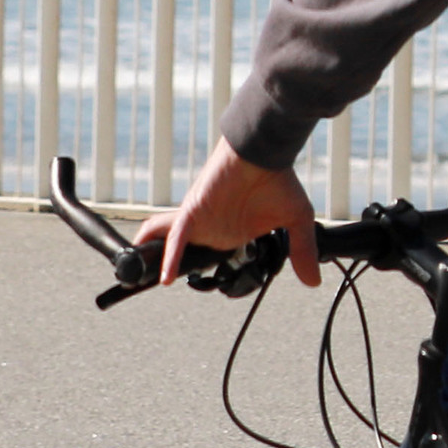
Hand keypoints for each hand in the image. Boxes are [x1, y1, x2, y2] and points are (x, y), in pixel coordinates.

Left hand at [137, 138, 321, 286]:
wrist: (263, 153)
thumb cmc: (278, 180)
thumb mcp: (296, 221)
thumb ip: (301, 251)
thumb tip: (313, 282)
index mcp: (232, 234)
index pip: (213, 260)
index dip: (207, 275)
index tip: (214, 294)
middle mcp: (211, 230)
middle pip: (183, 255)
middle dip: (169, 271)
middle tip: (150, 289)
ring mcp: (200, 223)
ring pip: (167, 246)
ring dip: (152, 263)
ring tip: (134, 281)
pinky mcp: (193, 214)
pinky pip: (177, 240)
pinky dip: (171, 258)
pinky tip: (165, 279)